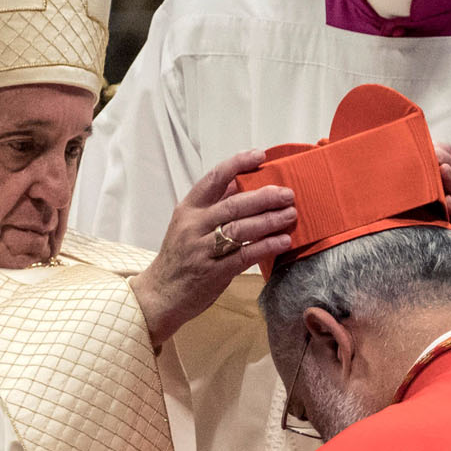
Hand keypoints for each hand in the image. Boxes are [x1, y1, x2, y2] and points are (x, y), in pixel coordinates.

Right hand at [133, 150, 296, 346]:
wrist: (160, 294)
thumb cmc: (179, 257)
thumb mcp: (188, 225)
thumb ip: (213, 204)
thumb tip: (240, 181)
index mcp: (188, 209)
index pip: (214, 178)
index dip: (238, 164)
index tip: (261, 156)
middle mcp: (193, 226)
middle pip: (234, 204)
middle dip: (265, 197)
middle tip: (287, 194)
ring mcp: (203, 249)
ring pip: (241, 229)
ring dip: (270, 220)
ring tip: (290, 215)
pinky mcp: (214, 272)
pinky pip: (245, 255)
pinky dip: (266, 246)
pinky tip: (283, 240)